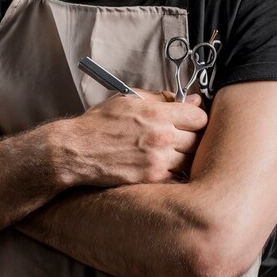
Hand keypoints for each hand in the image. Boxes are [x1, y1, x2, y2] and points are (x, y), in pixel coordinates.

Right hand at [47, 88, 205, 188]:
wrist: (76, 151)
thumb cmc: (99, 124)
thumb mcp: (127, 99)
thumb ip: (161, 98)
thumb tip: (190, 99)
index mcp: (156, 113)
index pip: (200, 116)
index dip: (197, 118)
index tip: (190, 121)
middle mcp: (161, 136)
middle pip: (199, 139)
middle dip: (192, 138)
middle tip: (181, 138)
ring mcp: (158, 159)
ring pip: (191, 160)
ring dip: (183, 157)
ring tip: (170, 153)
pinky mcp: (152, 178)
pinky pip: (177, 176)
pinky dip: (172, 172)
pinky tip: (159, 166)